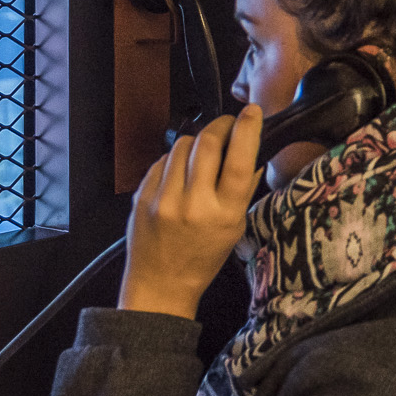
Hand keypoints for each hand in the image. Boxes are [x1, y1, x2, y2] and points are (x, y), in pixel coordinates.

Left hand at [117, 106, 263, 316]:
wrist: (160, 284)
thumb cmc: (203, 257)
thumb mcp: (235, 228)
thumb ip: (243, 189)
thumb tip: (253, 150)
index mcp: (224, 215)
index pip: (240, 161)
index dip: (248, 129)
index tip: (253, 112)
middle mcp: (194, 205)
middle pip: (208, 143)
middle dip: (220, 125)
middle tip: (227, 125)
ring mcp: (164, 199)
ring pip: (182, 145)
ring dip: (196, 142)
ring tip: (202, 155)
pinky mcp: (141, 196)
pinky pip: (162, 160)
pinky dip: (174, 159)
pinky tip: (180, 173)